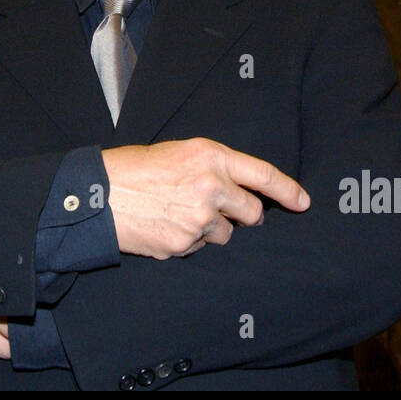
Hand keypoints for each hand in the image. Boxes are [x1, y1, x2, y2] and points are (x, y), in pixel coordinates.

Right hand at [101, 137, 309, 259]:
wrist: (98, 194)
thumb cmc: (134, 168)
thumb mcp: (179, 152)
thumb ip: (212, 167)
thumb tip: (237, 190)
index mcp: (212, 156)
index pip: (264, 175)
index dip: (288, 191)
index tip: (303, 202)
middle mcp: (212, 187)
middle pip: (251, 211)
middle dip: (244, 215)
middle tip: (224, 211)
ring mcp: (199, 219)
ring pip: (225, 234)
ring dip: (210, 229)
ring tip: (178, 214)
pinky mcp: (184, 244)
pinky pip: (198, 247)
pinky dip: (186, 240)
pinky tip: (164, 226)